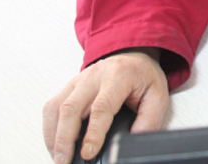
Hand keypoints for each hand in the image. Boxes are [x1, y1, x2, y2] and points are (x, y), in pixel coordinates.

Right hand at [43, 48, 168, 163]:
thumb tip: (137, 138)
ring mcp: (78, 80)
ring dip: (53, 136)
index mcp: (118, 77)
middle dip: (64, 139)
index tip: (88, 153)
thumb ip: (149, 118)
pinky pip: (51, 106)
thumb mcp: (158, 94)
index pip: (101, 107)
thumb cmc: (143, 75)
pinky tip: (55, 143)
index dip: (93, 133)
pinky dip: (49, 128)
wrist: (133, 54)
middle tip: (65, 161)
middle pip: (70, 108)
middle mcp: (94, 77)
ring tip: (59, 157)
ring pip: (56, 107)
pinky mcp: (69, 86)